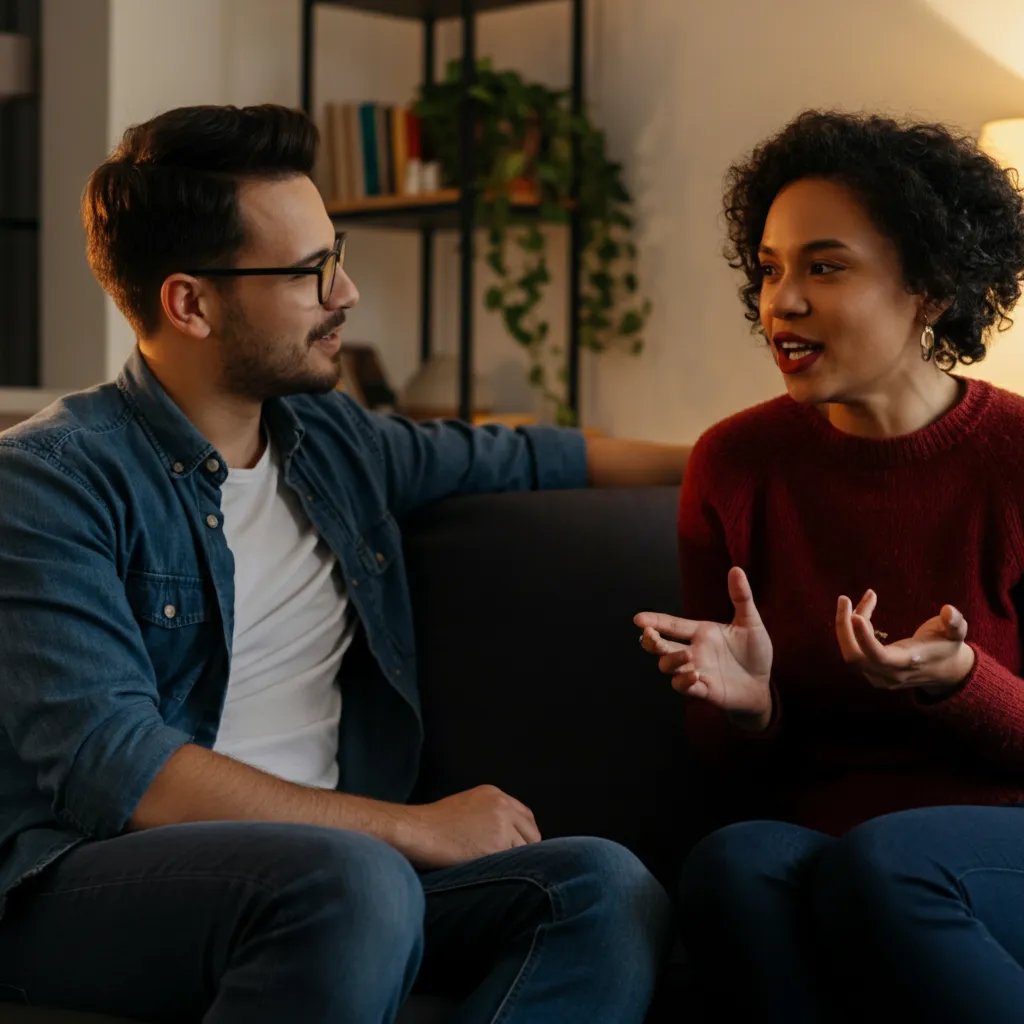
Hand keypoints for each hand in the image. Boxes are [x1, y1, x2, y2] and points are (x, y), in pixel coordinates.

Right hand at [394, 785, 540, 869]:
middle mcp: (502, 805)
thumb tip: (506, 834)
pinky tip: (491, 873)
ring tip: (496, 869)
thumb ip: (489, 814)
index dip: (524, 834)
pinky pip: (513, 862)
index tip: (520, 848)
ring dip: (513, 861)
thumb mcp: (467, 805)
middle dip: (525, 849)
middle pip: (532, 832)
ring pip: (524, 850)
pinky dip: (505, 870)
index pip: (525, 816)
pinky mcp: (498, 844)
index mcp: (495, 794)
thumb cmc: (434, 823)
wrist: (419, 830)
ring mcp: (502, 824)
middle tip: (512, 864)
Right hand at [635, 566, 772, 730]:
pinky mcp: (703, 690)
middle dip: (651, 641)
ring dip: (671, 660)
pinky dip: (684, 681)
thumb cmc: (755, 653)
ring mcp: (695, 672)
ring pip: (668, 667)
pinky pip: (684, 687)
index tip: (638, 618)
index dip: (654, 621)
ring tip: (687, 656)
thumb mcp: (750, 622)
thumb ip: (741, 597)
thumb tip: (736, 569)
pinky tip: (695, 675)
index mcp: (701, 633)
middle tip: (648, 635)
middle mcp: (693, 651)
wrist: (763, 684)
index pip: (672, 625)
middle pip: (661, 647)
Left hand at [836, 590, 974, 694]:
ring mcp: (877, 676)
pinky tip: (860, 612)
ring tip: (858, 601)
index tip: (855, 615)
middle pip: (854, 656)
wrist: (944, 671)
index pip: (879, 656)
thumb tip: (948, 611)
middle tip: (844, 598)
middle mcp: (889, 673)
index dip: (864, 637)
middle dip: (844, 627)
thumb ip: (954, 623)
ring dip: (847, 625)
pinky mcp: (871, 672)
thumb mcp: (956, 633)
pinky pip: (853, 651)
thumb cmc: (947, 646)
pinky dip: (851, 631)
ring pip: (850, 652)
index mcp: (908, 663)